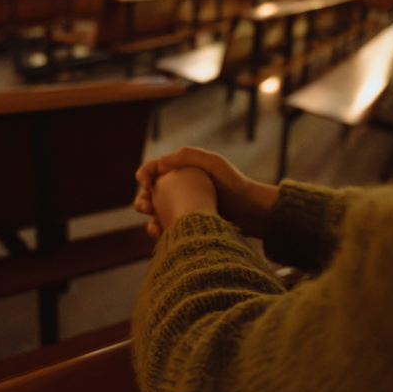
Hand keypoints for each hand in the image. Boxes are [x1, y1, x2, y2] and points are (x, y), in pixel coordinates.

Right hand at [135, 147, 277, 238]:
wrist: (251, 212)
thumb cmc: (234, 184)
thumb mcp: (213, 162)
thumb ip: (186, 156)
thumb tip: (161, 162)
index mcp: (181, 170)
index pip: (153, 169)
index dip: (144, 174)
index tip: (146, 183)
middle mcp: (179, 189)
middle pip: (149, 195)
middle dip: (141, 201)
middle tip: (146, 207)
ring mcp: (182, 209)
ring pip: (156, 216)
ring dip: (149, 221)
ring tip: (155, 227)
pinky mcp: (187, 226)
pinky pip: (167, 230)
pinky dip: (161, 233)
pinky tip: (163, 235)